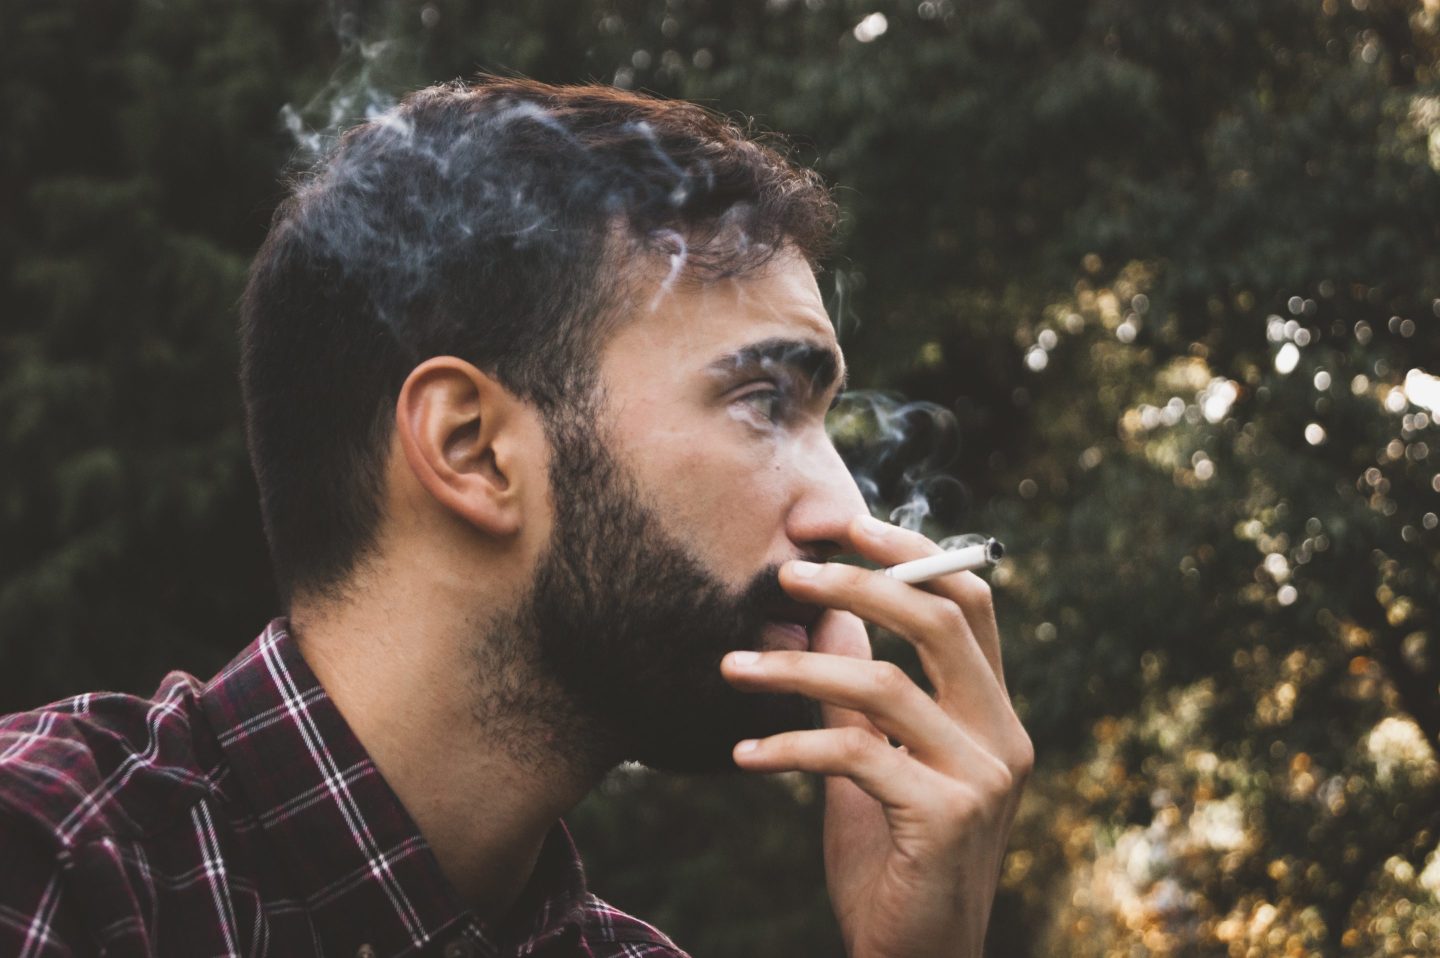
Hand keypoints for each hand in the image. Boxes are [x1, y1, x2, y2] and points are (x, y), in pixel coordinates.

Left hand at [721, 515, 1032, 957]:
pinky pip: (855, 757)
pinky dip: (789, 748)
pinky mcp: (945, 819)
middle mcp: (1001, 735)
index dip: (908, 551)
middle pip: (938, 618)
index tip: (837, 524)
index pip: (969, 600)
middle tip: (786, 572)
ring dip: (797, 668)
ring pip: (884, 685)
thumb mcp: (872, 761)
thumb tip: (821, 615)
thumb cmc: (891, 859)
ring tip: (731, 665)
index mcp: (992, 711)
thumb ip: (856, 693)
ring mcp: (982, 777)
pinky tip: (743, 756)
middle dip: (858, 581)